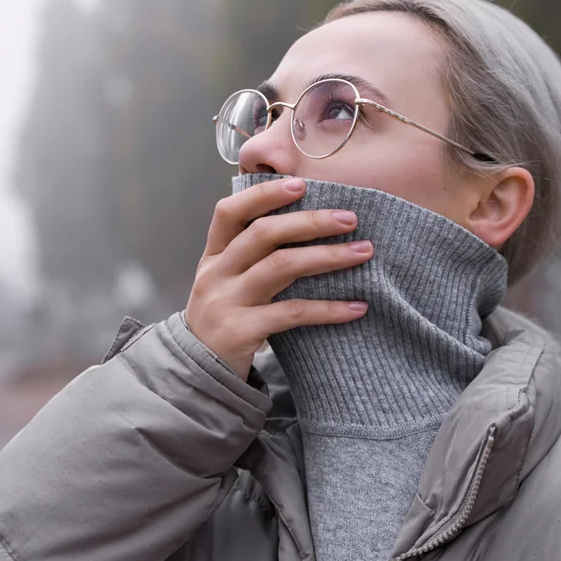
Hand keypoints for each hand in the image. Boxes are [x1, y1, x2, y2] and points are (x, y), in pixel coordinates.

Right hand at [185, 177, 371, 379]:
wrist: (198, 375)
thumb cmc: (224, 321)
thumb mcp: (226, 283)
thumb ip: (252, 257)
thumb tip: (307, 225)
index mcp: (213, 256)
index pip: (229, 212)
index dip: (263, 195)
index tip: (301, 184)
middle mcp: (216, 274)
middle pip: (263, 234)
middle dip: (310, 221)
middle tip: (349, 218)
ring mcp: (226, 302)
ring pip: (280, 267)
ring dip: (327, 256)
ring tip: (363, 252)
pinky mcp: (241, 331)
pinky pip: (292, 313)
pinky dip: (328, 309)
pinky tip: (356, 307)